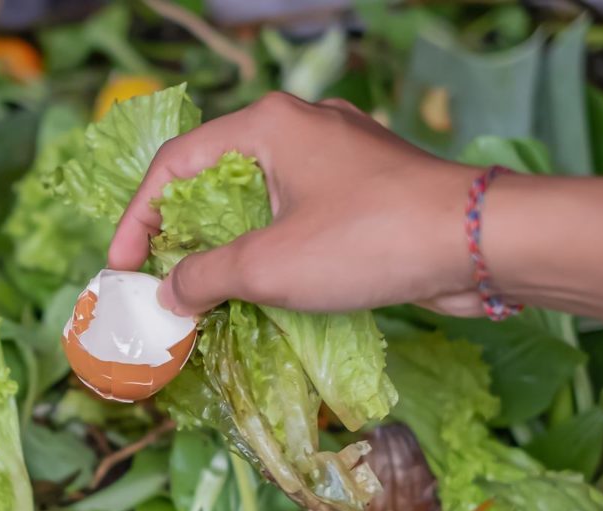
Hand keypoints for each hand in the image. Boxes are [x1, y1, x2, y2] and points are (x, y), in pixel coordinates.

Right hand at [109, 92, 481, 317]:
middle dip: (180, 234)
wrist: (480, 242)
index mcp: (268, 124)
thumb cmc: (368, 240)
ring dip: (226, 247)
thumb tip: (168, 294)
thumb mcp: (267, 266)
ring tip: (202, 294)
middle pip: (215, 178)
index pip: (175, 166)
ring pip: (258, 199)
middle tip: (159, 282)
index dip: (137, 220)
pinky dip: (269, 248)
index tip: (122, 269)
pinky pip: (296, 214)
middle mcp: (301, 127)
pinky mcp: (366, 188)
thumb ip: (203, 278)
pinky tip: (261, 289)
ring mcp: (338, 156)